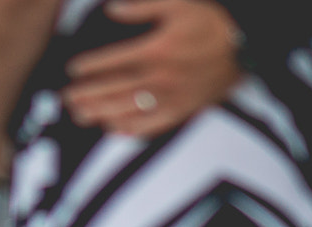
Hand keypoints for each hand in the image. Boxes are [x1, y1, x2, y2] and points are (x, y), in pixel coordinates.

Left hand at [61, 0, 241, 136]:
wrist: (245, 49)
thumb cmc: (210, 24)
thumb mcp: (179, 4)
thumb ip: (144, 6)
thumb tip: (112, 8)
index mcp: (158, 50)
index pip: (117, 60)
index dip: (93, 65)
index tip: (73, 69)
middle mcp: (161, 77)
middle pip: (118, 88)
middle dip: (89, 93)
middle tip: (66, 97)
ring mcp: (172, 97)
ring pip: (130, 108)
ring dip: (102, 112)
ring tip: (79, 114)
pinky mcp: (183, 110)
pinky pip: (153, 125)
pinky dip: (132, 129)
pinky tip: (113, 129)